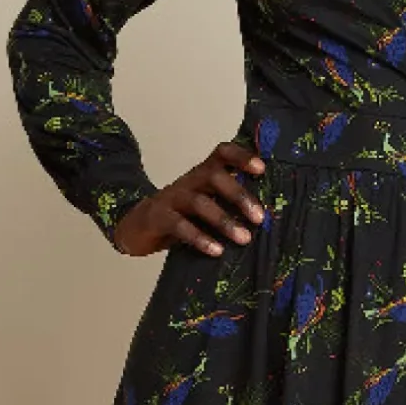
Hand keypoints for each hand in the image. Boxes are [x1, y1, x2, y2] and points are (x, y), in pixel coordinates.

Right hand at [111, 142, 268, 257]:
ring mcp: (172, 198)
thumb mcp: (206, 205)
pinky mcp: (158, 218)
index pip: (222, 153)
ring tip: (244, 239)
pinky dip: (200, 238)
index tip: (262, 169)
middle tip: (261, 218)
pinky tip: (216, 250)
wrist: (137, 226)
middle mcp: (189, 182)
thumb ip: (229, 205)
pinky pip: (180, 226)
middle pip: (214, 177)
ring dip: (224, 221)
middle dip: (239, 196)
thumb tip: (268, 219)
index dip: (241, 156)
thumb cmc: (182, 216)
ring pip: (200, 202)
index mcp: (203, 174)